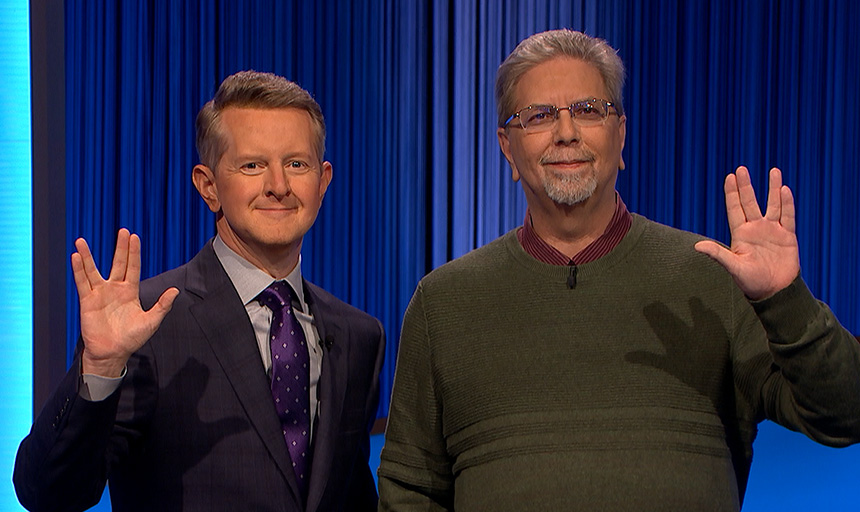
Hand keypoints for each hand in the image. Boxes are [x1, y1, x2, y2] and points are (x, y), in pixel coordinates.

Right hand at [72, 229, 178, 376]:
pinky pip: (82, 283)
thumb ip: (162, 305)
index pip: (133, 267)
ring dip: (87, 256)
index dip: (134, 252)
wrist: (113, 353)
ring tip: (81, 240)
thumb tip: (175, 290)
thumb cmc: (132, 338)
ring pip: (93, 270)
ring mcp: (100, 294)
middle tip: (123, 230)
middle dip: (120, 247)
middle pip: (117, 263)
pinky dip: (78, 270)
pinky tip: (76, 257)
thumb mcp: (151, 321)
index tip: (134, 236)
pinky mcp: (87, 301)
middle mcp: (114, 289)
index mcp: (130, 291)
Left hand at [694, 166, 799, 299]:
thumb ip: (718, 254)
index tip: (730, 177)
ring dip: (772, 188)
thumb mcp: (733, 267)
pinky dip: (787, 203)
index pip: (735, 209)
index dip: (732, 193)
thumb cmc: (751, 282)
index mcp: (740, 235)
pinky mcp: (788, 236)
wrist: (774, 291)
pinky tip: (785, 189)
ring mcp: (772, 231)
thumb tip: (696, 246)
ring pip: (773, 205)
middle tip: (741, 169)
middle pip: (750, 202)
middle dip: (746, 186)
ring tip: (773, 171)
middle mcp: (755, 229)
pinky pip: (788, 216)